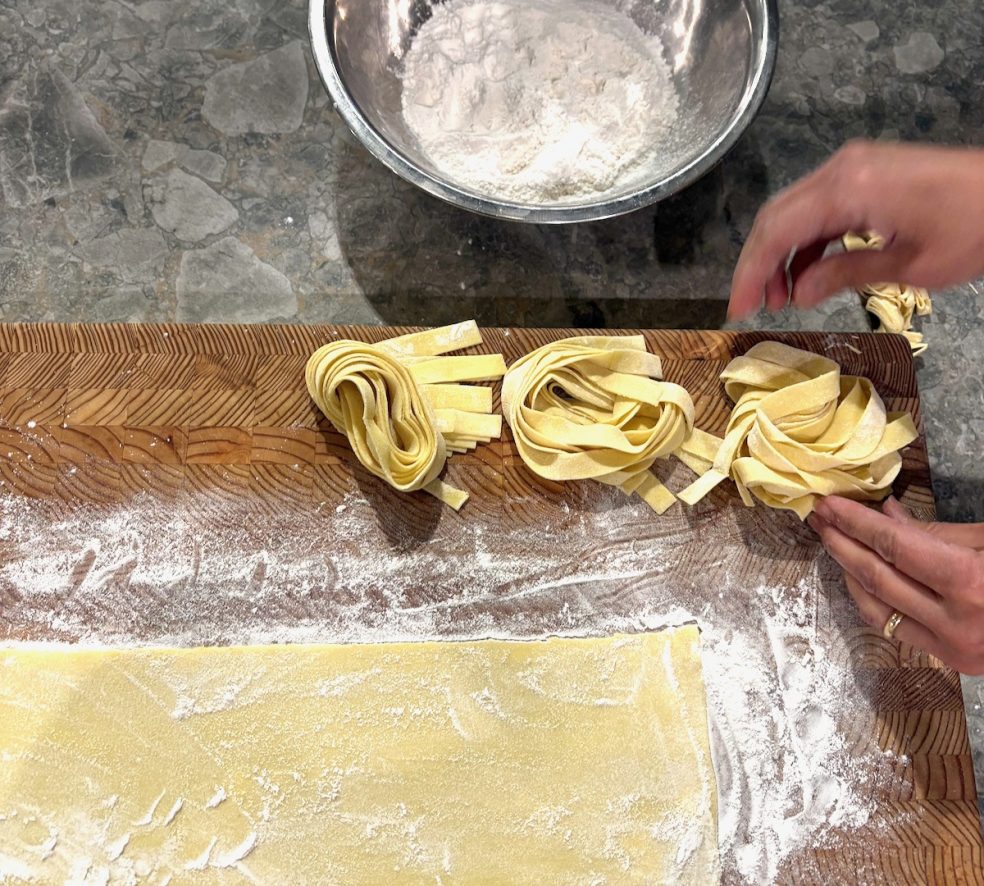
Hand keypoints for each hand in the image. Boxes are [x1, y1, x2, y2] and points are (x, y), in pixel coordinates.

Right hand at [728, 140, 983, 319]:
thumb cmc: (974, 228)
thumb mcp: (907, 266)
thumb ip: (843, 275)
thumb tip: (796, 294)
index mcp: (848, 189)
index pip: (776, 231)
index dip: (751, 272)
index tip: (737, 307)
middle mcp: (841, 169)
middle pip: (775, 217)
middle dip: (757, 264)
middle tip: (750, 306)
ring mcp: (852, 167)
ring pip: (792, 211)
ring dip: (779, 254)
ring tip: (781, 298)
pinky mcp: (864, 173)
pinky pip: (817, 207)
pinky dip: (804, 241)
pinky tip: (805, 274)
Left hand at [809, 495, 983, 673]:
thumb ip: (939, 531)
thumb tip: (885, 516)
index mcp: (971, 584)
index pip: (893, 546)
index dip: (855, 522)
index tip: (828, 503)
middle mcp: (956, 622)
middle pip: (877, 576)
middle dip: (842, 543)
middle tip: (818, 517)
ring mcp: (953, 648)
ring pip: (877, 609)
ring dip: (849, 573)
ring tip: (834, 542)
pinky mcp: (953, 662)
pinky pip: (896, 628)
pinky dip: (874, 600)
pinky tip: (863, 576)